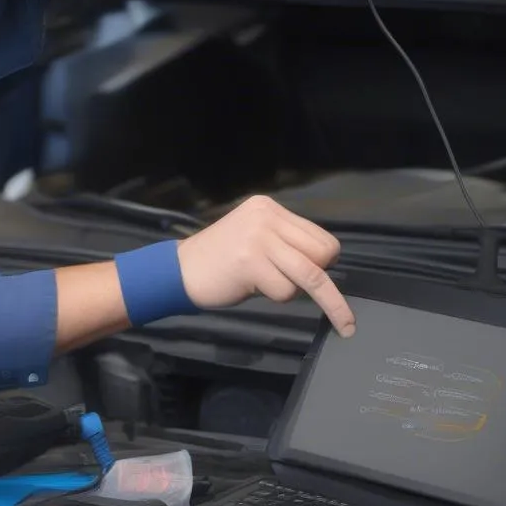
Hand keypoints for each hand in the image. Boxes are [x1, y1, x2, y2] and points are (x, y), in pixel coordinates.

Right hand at [177, 195, 355, 336]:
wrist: (179, 270)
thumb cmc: (222, 260)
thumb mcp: (257, 239)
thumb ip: (287, 244)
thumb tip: (325, 264)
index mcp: (271, 209)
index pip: (322, 238)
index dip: (325, 263)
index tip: (318, 279)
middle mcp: (267, 217)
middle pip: (323, 255)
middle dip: (321, 282)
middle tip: (293, 286)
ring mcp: (259, 238)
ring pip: (309, 275)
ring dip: (292, 291)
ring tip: (262, 284)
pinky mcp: (251, 262)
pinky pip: (285, 291)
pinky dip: (274, 297)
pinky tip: (250, 286)